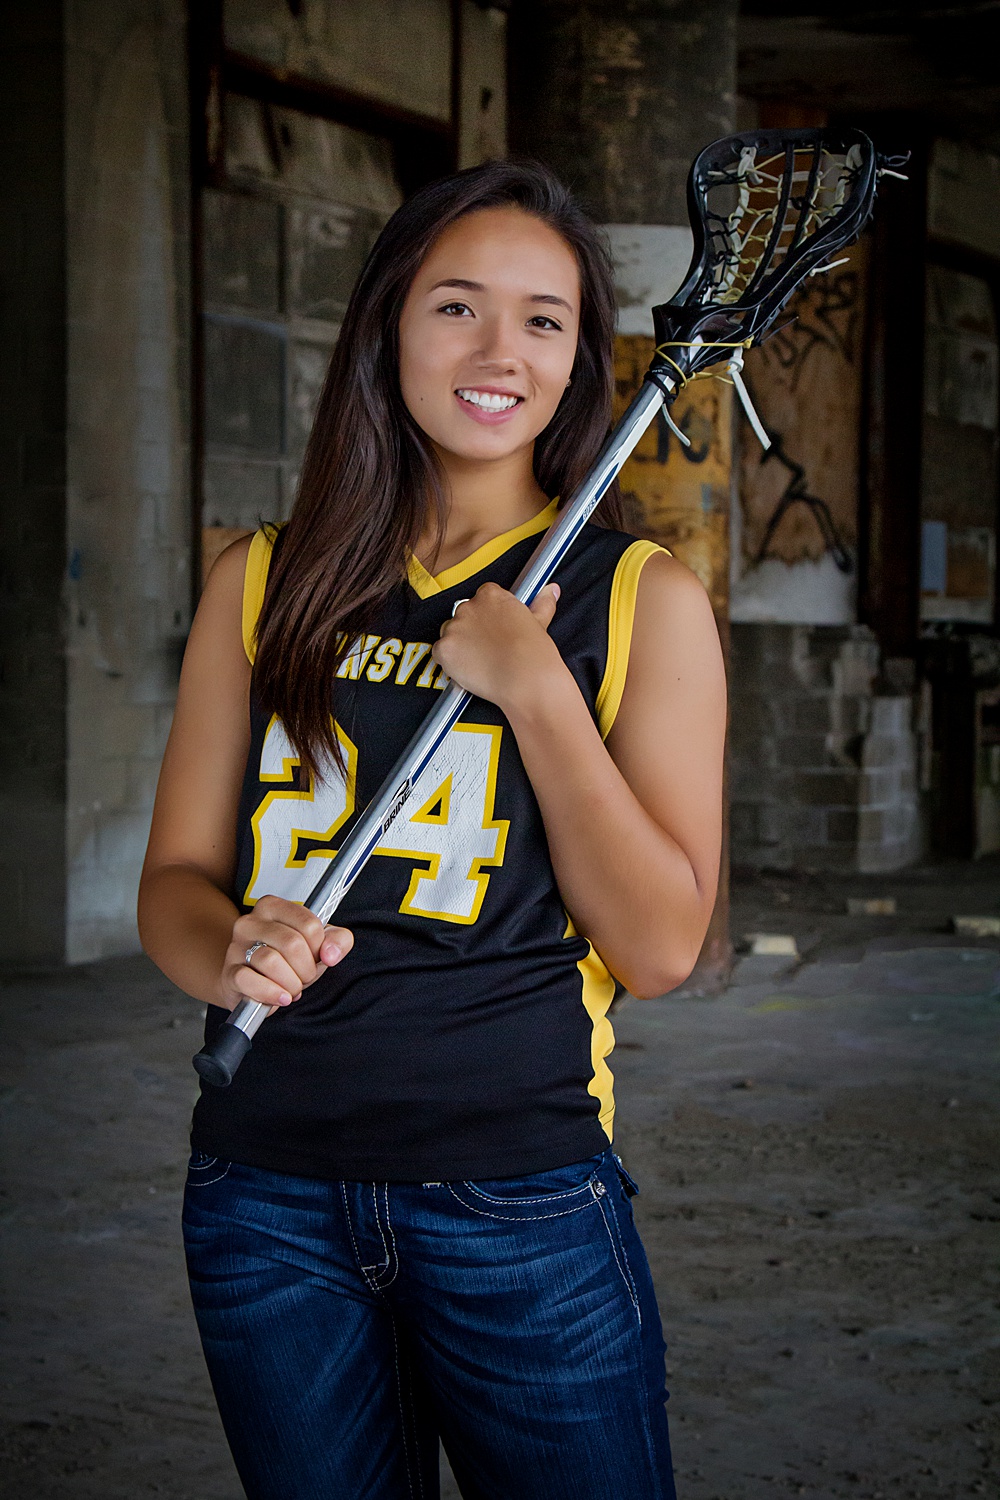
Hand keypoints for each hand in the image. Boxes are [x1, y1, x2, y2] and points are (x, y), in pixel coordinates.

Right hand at [218, 895, 353, 1011]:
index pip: (309, 924)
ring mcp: (237, 947)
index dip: (319, 948)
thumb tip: (331, 953)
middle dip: (306, 968)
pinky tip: (280, 997)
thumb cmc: (286, 959)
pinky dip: (271, 993)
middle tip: (303, 977)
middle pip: (292, 943)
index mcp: (273, 907)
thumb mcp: (317, 944)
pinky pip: (250, 981)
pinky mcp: (230, 973)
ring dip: (291, 983)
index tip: (314, 957)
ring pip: (271, 961)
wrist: (251, 981)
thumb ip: (337, 940)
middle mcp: (251, 922)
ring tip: (291, 988)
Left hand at [431, 582, 564, 712]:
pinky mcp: (444, 649)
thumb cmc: (533, 653)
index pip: (482, 598)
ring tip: (480, 661)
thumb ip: (541, 603)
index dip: (489, 616)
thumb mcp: (539, 622)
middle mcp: (469, 607)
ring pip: (450, 633)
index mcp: (491, 595)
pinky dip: (449, 662)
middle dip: (472, 630)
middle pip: (463, 615)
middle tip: (488, 648)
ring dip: (460, 644)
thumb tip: (550, 590)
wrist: (525, 679)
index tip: (496, 629)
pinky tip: (469, 669)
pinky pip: (440, 653)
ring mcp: (454, 628)